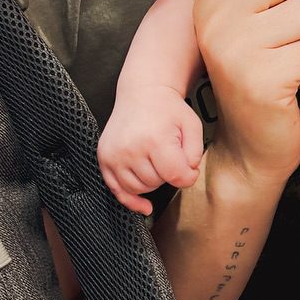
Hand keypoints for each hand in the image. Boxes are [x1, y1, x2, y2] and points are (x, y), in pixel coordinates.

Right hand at [98, 83, 204, 215]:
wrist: (142, 93)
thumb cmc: (168, 110)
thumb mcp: (193, 126)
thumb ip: (195, 155)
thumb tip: (186, 177)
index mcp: (155, 140)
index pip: (176, 176)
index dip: (188, 175)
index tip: (190, 168)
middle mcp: (131, 149)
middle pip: (156, 183)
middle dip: (167, 174)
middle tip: (169, 155)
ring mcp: (114, 155)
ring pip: (138, 189)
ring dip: (151, 182)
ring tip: (155, 162)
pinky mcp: (104, 159)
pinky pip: (116, 190)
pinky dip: (130, 200)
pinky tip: (144, 206)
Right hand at [193, 0, 299, 188]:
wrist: (251, 148)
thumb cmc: (262, 74)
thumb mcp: (247, 23)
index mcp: (208, 2)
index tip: (266, 4)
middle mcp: (214, 21)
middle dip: (298, 4)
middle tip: (282, 39)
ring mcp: (235, 49)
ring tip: (288, 62)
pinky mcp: (262, 78)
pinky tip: (293, 85)